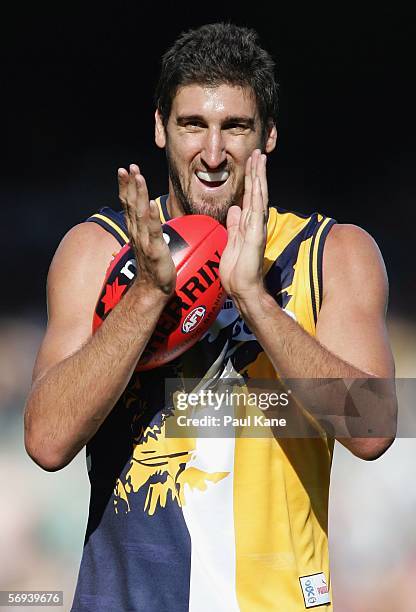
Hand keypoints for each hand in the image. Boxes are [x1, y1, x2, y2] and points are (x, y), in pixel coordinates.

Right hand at [118, 164, 175, 296]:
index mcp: (135, 229)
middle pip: (131, 204)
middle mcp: (137, 232)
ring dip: (139, 194)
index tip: (125, 170)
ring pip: (140, 213)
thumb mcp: (147, 241)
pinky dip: (151, 217)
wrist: (153, 288)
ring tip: (138, 177)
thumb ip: (147, 226)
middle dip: (130, 184)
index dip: (126, 186)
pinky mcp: (155, 250)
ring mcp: (145, 240)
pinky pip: (153, 231)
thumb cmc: (152, 265)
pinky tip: (150, 204)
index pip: (128, 204)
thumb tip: (149, 213)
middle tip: (129, 167)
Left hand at [219, 150, 267, 304]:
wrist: (242, 288)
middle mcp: (255, 223)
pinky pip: (257, 210)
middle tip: (258, 153)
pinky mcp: (256, 234)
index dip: (251, 179)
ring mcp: (257, 228)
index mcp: (248, 224)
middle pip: (257, 192)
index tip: (251, 163)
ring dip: (259, 177)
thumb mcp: (231, 241)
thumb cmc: (237, 270)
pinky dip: (258, 194)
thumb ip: (234, 225)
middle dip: (257, 172)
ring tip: (260, 158)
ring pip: (259, 197)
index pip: (250, 197)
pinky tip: (259, 181)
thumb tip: (235, 209)